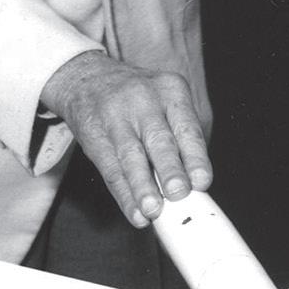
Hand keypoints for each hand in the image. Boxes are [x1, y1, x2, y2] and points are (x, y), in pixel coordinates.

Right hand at [41, 51, 211, 228]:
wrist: (86, 77)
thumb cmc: (136, 97)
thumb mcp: (164, 99)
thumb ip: (181, 137)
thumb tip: (195, 184)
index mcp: (170, 91)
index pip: (186, 127)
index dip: (195, 156)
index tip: (202, 181)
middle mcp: (144, 101)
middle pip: (159, 140)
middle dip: (170, 169)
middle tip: (178, 193)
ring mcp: (115, 117)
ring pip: (132, 157)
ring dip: (143, 187)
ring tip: (153, 209)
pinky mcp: (94, 135)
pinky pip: (111, 169)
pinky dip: (124, 195)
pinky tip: (134, 211)